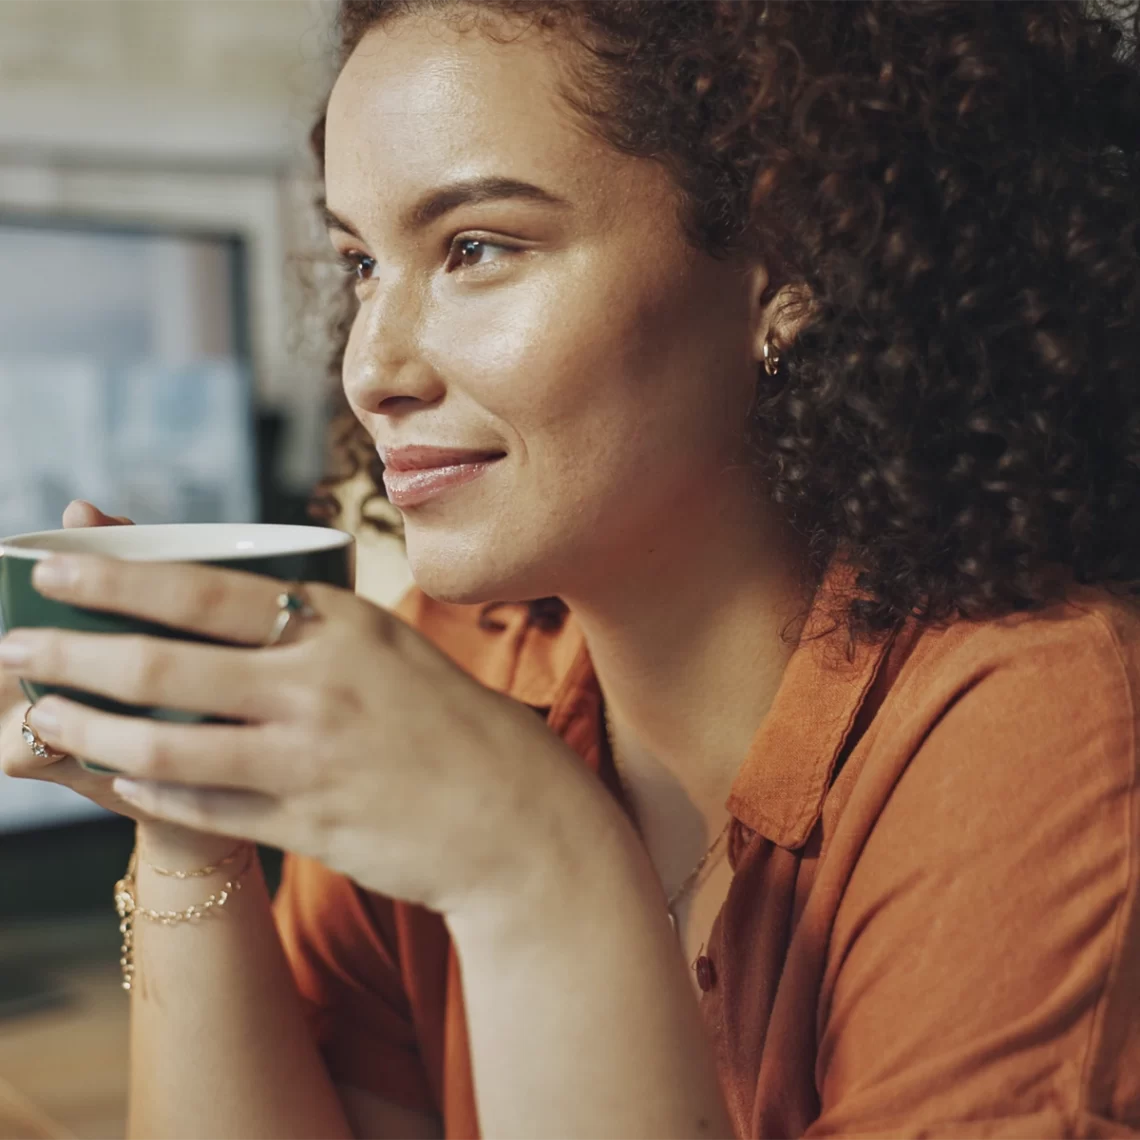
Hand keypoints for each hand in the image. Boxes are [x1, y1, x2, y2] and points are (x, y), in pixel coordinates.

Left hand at [0, 552, 609, 914]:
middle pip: (165, 664)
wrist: (519, 818)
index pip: (206, 589)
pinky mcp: (306, 825)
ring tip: (39, 717)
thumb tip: (212, 603)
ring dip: (87, 730)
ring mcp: (311, 759)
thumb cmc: (452, 724)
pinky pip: (200, 806)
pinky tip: (109, 775)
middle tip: (16, 644)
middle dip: (73, 651)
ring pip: (166, 742)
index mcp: (343, 624)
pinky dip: (143, 789)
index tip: (52, 564)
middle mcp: (320, 684)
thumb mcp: (388, 650)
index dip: (117, 577)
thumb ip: (309, 628)